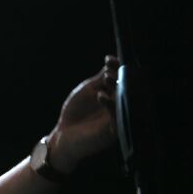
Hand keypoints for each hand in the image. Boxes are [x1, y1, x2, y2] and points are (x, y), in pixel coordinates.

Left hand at [47, 55, 119, 173]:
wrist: (64, 134)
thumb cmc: (76, 111)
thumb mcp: (88, 90)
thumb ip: (100, 78)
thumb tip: (111, 61)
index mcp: (115, 96)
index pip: (122, 80)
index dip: (118, 68)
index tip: (110, 59)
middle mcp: (119, 107)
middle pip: (128, 89)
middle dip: (121, 76)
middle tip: (113, 67)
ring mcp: (118, 120)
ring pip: (125, 102)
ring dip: (117, 88)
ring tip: (107, 78)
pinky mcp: (113, 132)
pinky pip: (117, 117)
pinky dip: (110, 105)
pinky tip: (101, 96)